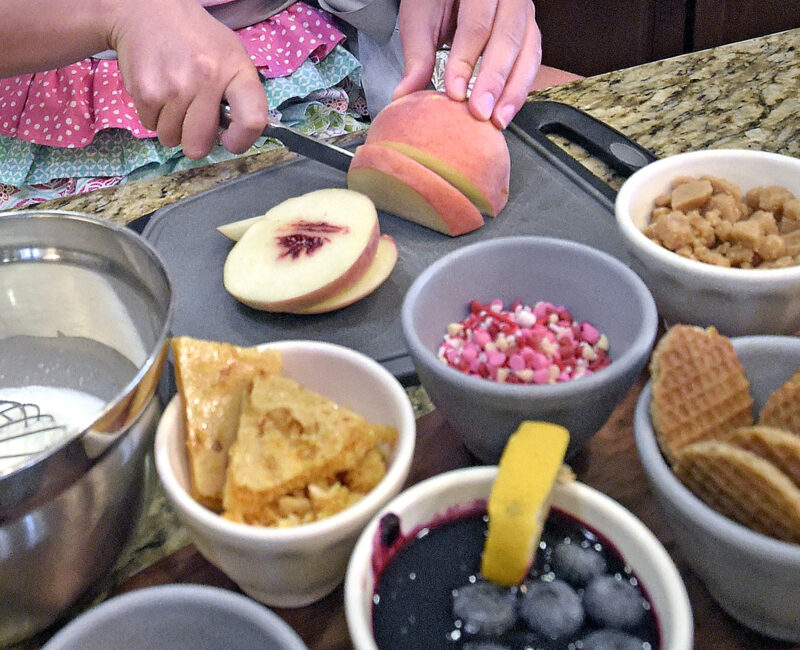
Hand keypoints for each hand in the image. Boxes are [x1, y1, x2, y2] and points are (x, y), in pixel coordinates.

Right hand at [106, 0, 268, 157]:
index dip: (242, 141)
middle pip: (199, 145)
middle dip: (195, 140)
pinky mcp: (144, 91)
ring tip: (173, 97)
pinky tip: (158, 89)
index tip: (230, 141)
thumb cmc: (197, 38)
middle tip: (193, 120)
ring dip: (171, 126)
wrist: (148, 10)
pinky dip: (153, 115)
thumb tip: (235, 134)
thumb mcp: (232, 55)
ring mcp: (174, 87)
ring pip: (171, 138)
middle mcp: (207, 79)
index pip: (252, 120)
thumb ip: (240, 94)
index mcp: (236, 70)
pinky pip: (150, 125)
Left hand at [393, 0, 541, 128]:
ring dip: (512, 91)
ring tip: (497, 120)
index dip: (466, 61)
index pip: (476, 25)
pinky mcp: (528, 33)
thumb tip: (405, 95)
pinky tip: (505, 111)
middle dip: (493, 81)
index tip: (454, 92)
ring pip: (527, 52)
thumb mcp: (421, 18)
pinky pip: (531, 62)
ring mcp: (523, 14)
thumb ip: (418, 55)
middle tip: (479, 112)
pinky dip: (519, 89)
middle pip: (507, 39)